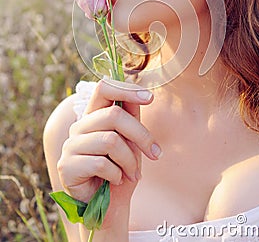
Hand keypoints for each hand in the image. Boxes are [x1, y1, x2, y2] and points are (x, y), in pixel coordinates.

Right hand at [57, 77, 161, 228]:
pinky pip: (100, 164)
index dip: (126, 89)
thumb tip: (144, 94)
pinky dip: (116, 174)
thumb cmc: (121, 169)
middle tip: (155, 154)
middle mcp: (79, 126)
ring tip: (133, 173)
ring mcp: (71, 145)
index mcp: (94, 115)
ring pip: (110, 141)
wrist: (108, 206)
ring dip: (130, 160)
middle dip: (141, 135)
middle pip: (114, 116)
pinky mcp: (67, 167)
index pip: (104, 89)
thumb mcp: (131, 141)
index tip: (150, 98)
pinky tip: (116, 180)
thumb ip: (132, 118)